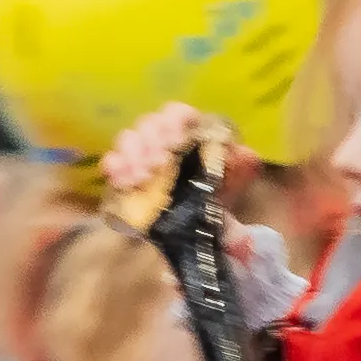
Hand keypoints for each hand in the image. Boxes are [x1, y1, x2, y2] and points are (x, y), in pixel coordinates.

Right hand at [100, 102, 247, 221]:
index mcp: (191, 140)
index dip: (176, 120)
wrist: (186, 245)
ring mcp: (139, 158)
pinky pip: (112, 162)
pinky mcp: (122, 177)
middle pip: (151, 124)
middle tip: (157, 164)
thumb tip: (248, 156)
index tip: (175, 139)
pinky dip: (114, 166)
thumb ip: (239, 174)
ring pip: (129, 138)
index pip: (181, 115)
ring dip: (133, 153)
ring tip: (140, 178)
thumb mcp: (228, 197)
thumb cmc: (209, 212)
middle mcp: (163, 143)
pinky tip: (120, 180)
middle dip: (151, 139)